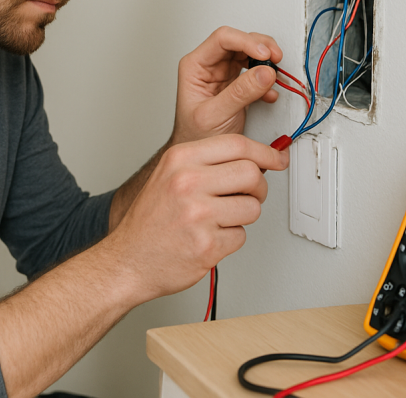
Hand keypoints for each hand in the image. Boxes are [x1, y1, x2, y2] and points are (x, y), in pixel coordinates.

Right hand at [106, 134, 289, 302]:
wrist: (128, 260)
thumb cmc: (150, 221)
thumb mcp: (170, 176)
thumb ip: (207, 163)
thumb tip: (254, 159)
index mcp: (179, 160)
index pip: (237, 144)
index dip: (265, 151)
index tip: (277, 158)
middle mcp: (187, 183)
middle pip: (252, 173)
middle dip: (258, 188)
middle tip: (248, 196)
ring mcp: (198, 214)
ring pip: (252, 207)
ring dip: (243, 217)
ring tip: (219, 220)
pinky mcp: (207, 244)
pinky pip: (241, 236)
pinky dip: (230, 240)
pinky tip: (209, 238)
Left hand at [171, 26, 283, 144]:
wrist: (199, 152)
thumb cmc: (195, 135)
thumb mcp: (215, 115)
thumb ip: (239, 93)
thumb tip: (264, 73)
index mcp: (195, 66)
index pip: (222, 39)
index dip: (246, 42)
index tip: (264, 54)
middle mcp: (209, 66)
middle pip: (239, 41)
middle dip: (261, 48)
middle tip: (275, 60)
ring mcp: (224, 74)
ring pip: (249, 54)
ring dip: (266, 62)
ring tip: (275, 76)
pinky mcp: (238, 85)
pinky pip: (256, 72)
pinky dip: (267, 80)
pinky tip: (269, 93)